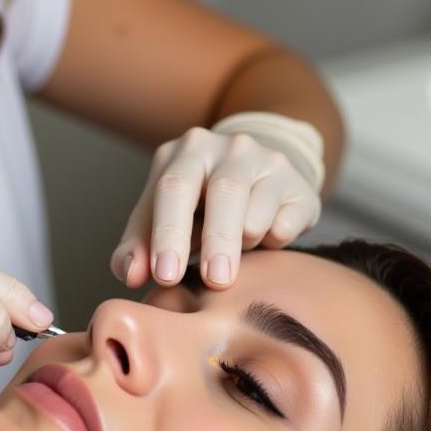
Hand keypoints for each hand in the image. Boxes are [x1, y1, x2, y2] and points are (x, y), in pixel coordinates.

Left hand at [110, 124, 321, 289]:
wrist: (257, 179)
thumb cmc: (197, 207)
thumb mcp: (161, 219)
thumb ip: (137, 246)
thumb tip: (131, 275)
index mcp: (186, 152)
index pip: (172, 188)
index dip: (168, 233)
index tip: (166, 276)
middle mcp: (230, 147)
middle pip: (224, 192)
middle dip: (216, 241)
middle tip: (215, 282)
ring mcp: (270, 162)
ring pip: (256, 215)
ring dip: (241, 245)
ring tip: (233, 249)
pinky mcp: (299, 186)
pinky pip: (286, 225)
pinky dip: (270, 243)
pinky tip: (263, 239)